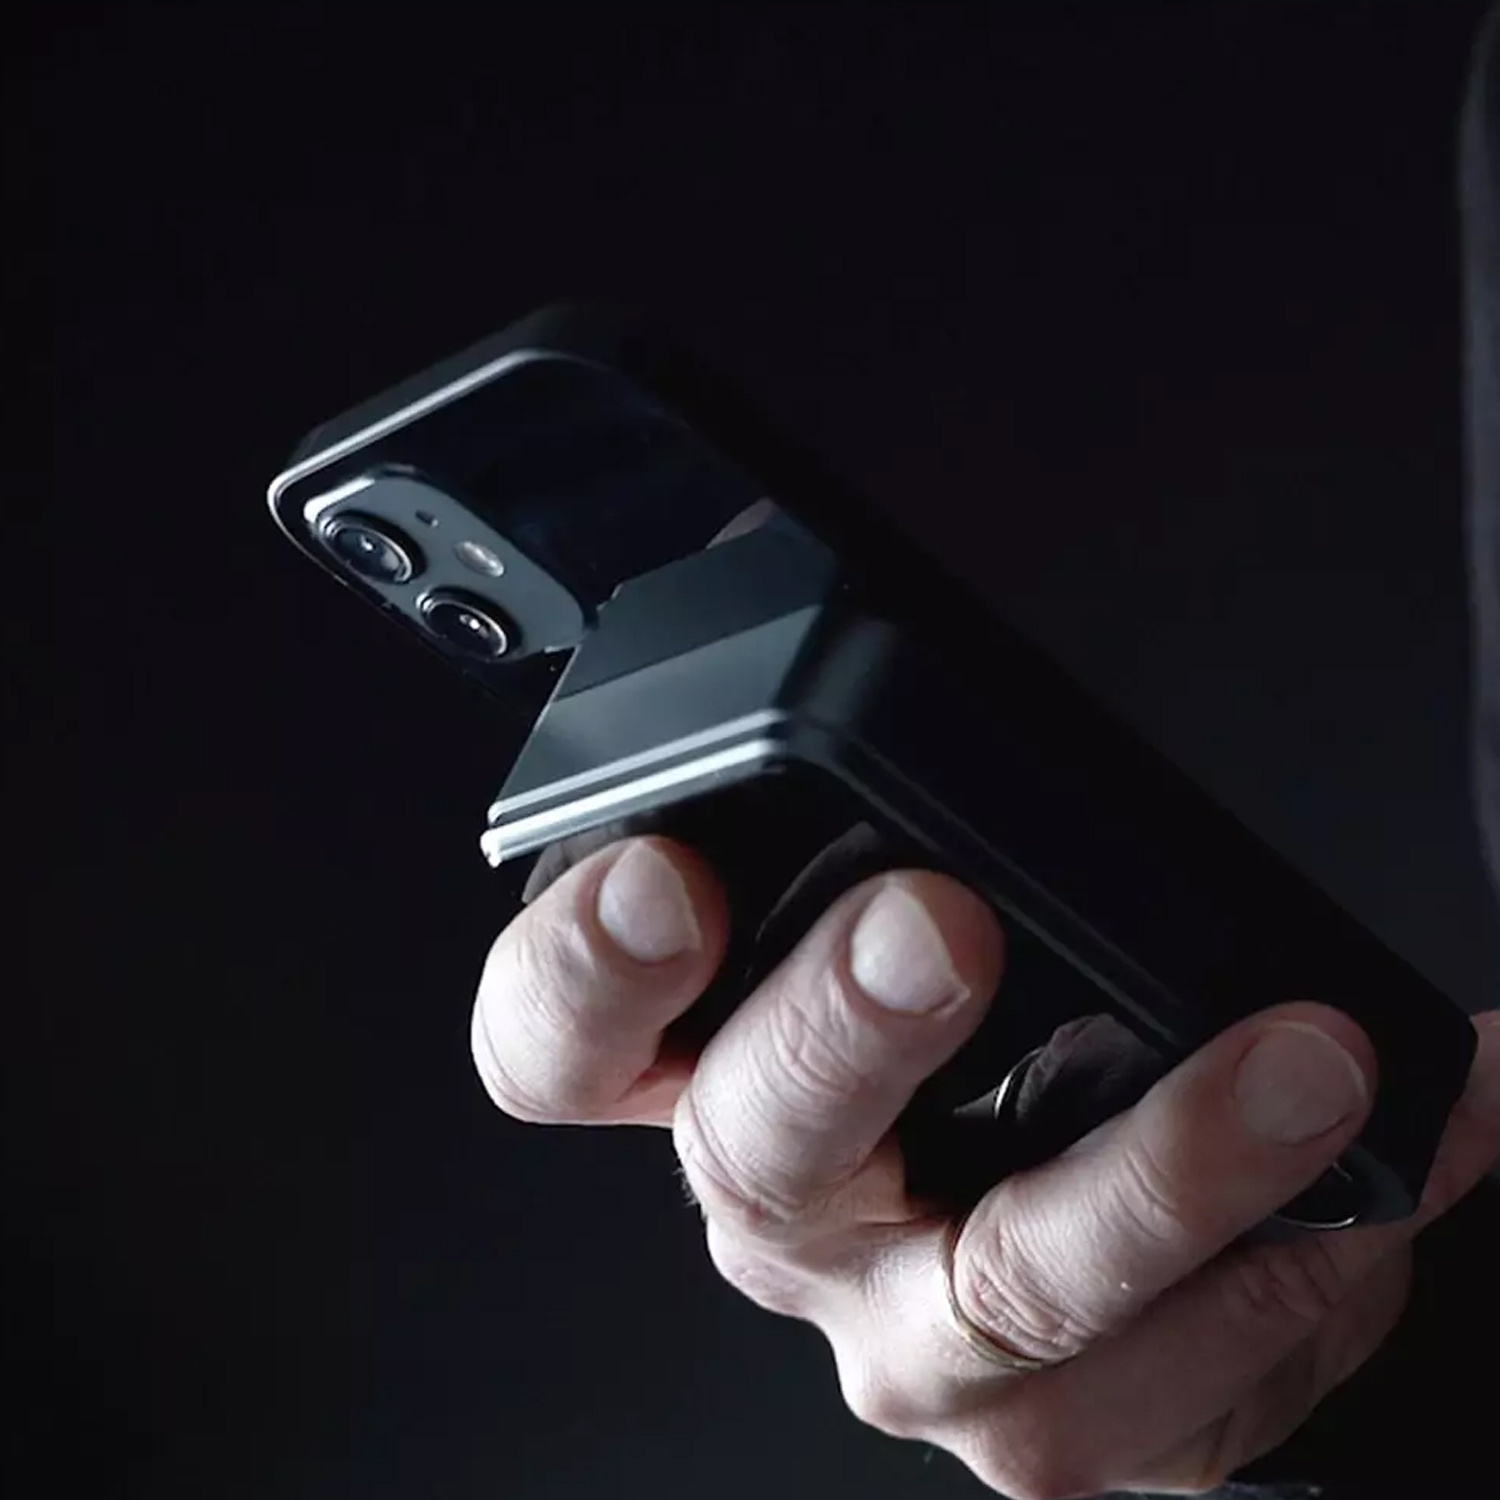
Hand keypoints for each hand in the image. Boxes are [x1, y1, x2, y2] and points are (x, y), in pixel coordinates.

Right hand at [471, 835, 1499, 1496]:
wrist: (1120, 1224)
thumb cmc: (996, 1029)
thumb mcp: (913, 898)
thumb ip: (890, 798)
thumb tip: (873, 627)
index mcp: (701, 1066)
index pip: (557, 1036)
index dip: (580, 966)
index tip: (670, 881)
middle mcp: (783, 1209)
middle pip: (757, 1149)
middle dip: (842, 1031)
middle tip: (939, 930)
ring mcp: (905, 1333)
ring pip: (999, 1285)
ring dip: (1159, 1170)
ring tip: (1296, 1061)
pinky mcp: (1047, 1426)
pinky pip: (1162, 1377)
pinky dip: (1295, 1257)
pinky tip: (1388, 1159)